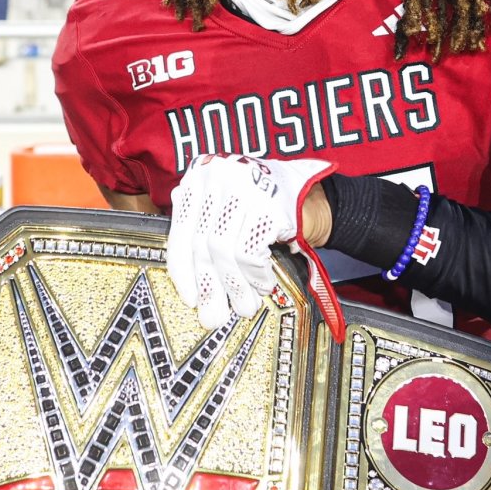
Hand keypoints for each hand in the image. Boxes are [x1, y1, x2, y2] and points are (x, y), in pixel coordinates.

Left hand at [167, 154, 344, 337]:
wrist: (309, 191)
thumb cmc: (262, 203)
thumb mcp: (225, 205)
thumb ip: (201, 227)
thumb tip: (187, 283)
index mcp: (199, 174)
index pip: (181, 229)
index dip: (183, 269)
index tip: (189, 297)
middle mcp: (217, 175)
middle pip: (201, 242)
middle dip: (209, 285)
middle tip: (213, 315)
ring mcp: (243, 187)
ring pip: (224, 250)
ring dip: (235, 285)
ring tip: (244, 305)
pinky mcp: (268, 205)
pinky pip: (250, 252)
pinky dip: (255, 275)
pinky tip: (262, 285)